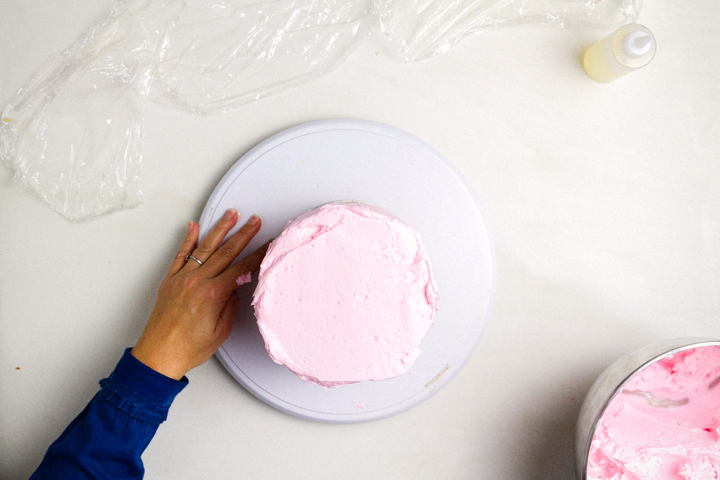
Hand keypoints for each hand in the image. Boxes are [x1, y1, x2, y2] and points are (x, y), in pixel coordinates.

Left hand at [131, 209, 266, 379]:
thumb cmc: (188, 348)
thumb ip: (230, 304)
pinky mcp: (169, 280)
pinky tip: (194, 226)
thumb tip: (235, 287)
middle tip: (254, 221)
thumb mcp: (221, 330)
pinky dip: (188, 239)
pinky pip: (180, 254)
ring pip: (205, 247)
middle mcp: (197, 281)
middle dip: (243, 233)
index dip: (258, 254)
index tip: (268, 244)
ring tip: (231, 214)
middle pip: (226, 251)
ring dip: (220, 229)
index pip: (242, 267)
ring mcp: (182, 278)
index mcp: (213, 293)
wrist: (158, 355)